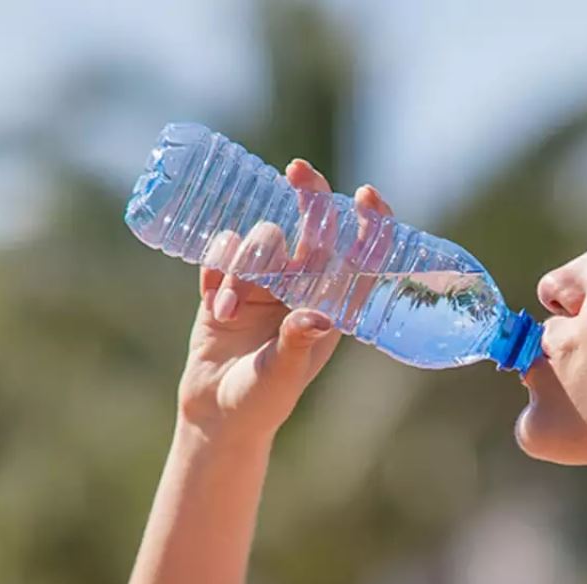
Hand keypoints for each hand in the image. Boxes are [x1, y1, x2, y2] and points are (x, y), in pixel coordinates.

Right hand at [176, 159, 394, 443]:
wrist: (217, 411)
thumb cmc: (262, 401)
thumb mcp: (281, 376)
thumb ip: (297, 344)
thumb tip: (318, 317)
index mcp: (330, 306)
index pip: (361, 257)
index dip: (370, 224)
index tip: (366, 194)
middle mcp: (302, 286)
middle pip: (314, 227)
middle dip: (309, 195)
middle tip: (298, 170)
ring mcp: (265, 281)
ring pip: (262, 237)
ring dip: (244, 264)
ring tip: (229, 312)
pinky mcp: (227, 282)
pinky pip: (222, 252)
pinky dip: (217, 270)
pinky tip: (216, 307)